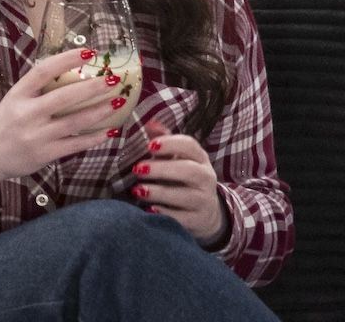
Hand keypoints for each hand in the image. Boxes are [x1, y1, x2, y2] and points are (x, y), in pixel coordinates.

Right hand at [0, 48, 123, 191]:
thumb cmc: (3, 123)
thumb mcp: (13, 100)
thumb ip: (37, 89)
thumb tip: (69, 71)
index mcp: (18, 95)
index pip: (43, 71)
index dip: (66, 59)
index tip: (88, 52)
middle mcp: (27, 114)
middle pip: (64, 97)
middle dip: (92, 87)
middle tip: (113, 79)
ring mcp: (37, 135)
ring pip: (74, 122)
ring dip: (99, 111)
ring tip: (117, 101)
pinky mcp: (45, 154)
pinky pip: (75, 145)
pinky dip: (94, 138)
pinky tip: (110, 131)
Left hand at [132, 120, 227, 242]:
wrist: (205, 212)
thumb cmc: (182, 178)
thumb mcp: (176, 158)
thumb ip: (163, 140)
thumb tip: (147, 122)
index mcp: (200, 158)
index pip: (190, 146)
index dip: (170, 144)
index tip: (150, 145)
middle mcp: (206, 178)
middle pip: (189, 171)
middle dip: (162, 169)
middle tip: (138, 169)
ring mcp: (205, 200)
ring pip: (186, 196)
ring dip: (160, 192)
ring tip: (138, 190)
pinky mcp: (198, 220)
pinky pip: (183, 218)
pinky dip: (165, 214)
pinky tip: (149, 210)